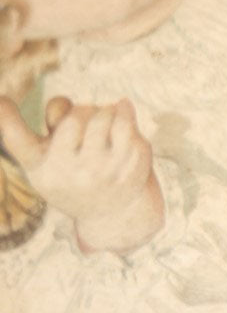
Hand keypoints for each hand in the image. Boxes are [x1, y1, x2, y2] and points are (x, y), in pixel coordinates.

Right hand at [0, 96, 164, 253]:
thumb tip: (64, 107)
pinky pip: (127, 127)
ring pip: (103, 117)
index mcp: (40, 167)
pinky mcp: (127, 169)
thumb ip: (53, 126)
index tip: (2, 100)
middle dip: (83, 111)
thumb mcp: (52, 159)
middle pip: (74, 118)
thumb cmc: (75, 175)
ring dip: (106, 110)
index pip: (18, 141)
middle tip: (90, 117)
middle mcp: (67, 173)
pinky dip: (125, 114)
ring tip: (108, 116)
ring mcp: (99, 172)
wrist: (113, 212)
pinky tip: (125, 113)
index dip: (6, 119)